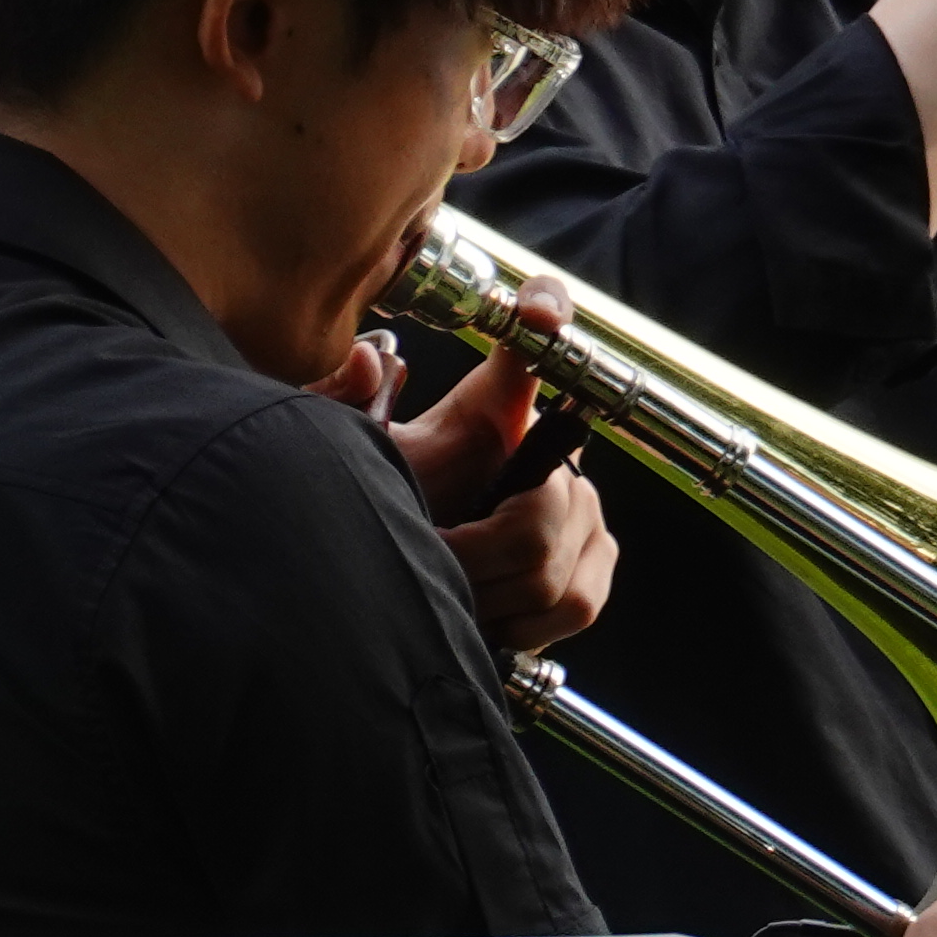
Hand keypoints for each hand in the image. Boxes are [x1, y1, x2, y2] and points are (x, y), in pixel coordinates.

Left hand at [319, 290, 622, 652]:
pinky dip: (524, 626)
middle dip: (471, 559)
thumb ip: (339, 408)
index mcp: (494, 411)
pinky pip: (576, 601)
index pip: (532, 346)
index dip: (546, 311)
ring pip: (551, 569)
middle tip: (432, 564)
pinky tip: (490, 615)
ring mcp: (585, 508)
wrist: (406, 573)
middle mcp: (553, 453)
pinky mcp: (597, 562)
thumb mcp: (356, 460)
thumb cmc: (386, 507)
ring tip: (451, 591)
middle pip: (539, 515)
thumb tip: (366, 359)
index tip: (536, 310)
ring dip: (489, 597)